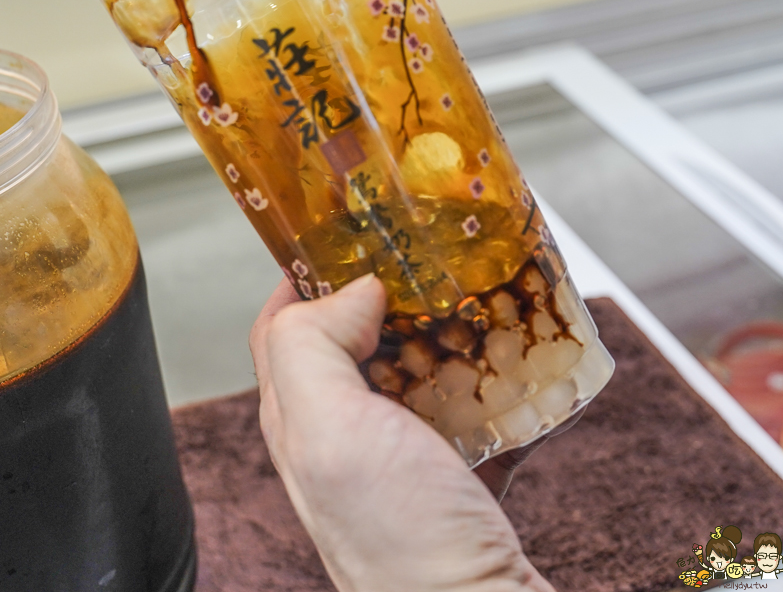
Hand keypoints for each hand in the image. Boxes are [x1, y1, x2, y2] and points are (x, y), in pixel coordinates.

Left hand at [249, 273, 555, 591]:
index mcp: (299, 419)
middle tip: (416, 257)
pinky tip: (501, 357)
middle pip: (345, 337)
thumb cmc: (404, 545)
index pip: (281, 326)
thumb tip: (348, 290)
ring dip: (431, 327)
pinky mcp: (449, 468)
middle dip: (376, 292)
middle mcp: (342, 434)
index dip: (304, 275)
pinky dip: (477, 371)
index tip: (345, 236)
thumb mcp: (331, 435)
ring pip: (405, 366)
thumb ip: (312, 350)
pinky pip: (458, 402)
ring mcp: (397, 453)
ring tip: (464, 294)